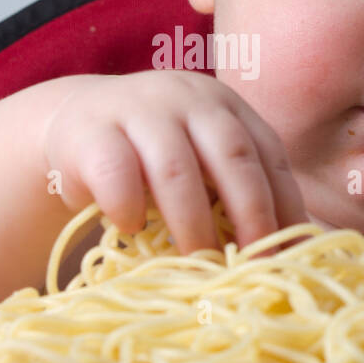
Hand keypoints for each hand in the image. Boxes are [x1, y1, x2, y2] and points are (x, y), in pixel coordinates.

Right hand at [41, 71, 306, 253]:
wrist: (73, 125)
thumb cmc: (150, 158)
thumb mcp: (199, 163)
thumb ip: (235, 193)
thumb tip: (286, 256)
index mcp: (225, 105)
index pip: (268, 153)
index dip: (283, 206)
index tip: (289, 255)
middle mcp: (187, 97)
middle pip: (232, 154)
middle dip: (250, 214)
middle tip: (253, 265)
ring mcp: (137, 109)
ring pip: (176, 169)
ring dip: (192, 223)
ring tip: (198, 263)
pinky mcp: (90, 132)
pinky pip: (116, 173)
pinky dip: (128, 207)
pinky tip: (131, 229)